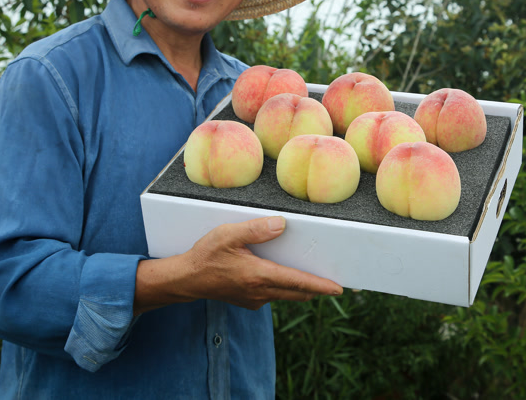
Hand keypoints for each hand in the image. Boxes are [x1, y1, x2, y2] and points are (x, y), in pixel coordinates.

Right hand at [134, 216, 342, 313]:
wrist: (186, 280)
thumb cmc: (206, 255)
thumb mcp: (227, 235)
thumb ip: (255, 229)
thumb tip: (281, 224)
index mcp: (259, 276)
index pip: (298, 282)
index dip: (320, 286)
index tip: (339, 289)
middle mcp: (261, 292)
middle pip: (298, 293)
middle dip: (317, 289)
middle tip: (337, 284)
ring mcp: (255, 299)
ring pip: (286, 295)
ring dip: (301, 288)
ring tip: (315, 277)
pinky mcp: (249, 301)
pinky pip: (274, 295)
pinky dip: (285, 288)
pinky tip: (285, 276)